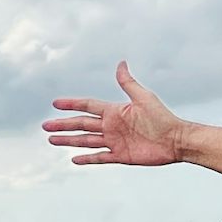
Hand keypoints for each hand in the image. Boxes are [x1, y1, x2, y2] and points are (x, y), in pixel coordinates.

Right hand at [44, 62, 184, 166]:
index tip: (55, 103)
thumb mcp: (144, 97)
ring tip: (52, 141)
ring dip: (69, 141)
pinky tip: (73, 159)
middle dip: (63, 125)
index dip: (72, 104)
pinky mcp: (120, 156)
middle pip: (81, 125)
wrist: (176, 140)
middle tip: (45, 126)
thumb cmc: (163, 117)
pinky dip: (87, 159)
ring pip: (86, 141)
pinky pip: (99, 158)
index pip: (88, 106)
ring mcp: (114, 142)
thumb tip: (121, 63)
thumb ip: (128, 83)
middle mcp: (111, 126)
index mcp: (115, 111)